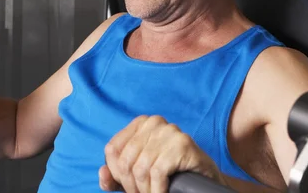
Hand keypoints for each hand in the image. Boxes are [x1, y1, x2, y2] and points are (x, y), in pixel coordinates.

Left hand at [99, 115, 226, 192]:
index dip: (116, 173)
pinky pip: (157, 172)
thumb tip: (103, 174)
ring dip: (145, 190)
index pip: (112, 149)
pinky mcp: (182, 144)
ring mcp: (169, 131)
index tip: (128, 187)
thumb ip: (115, 176)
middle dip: (131, 185)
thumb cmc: (169, 175)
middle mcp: (154, 122)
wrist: (204, 180)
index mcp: (140, 123)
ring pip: (140, 168)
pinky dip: (157, 190)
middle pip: (125, 160)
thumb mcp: (138, 174)